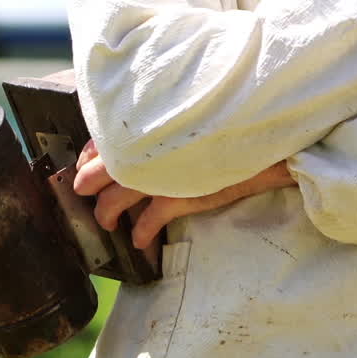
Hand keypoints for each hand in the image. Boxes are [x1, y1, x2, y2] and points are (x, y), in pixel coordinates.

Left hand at [73, 140, 294, 248]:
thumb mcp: (192, 117)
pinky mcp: (186, 192)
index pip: (109, 133)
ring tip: (107, 222)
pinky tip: (140, 239)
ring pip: (120, 194)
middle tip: (82, 191)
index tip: (85, 162)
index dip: (91, 151)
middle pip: (106, 164)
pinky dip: (142, 231)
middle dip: (89, 181)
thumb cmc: (235, 124)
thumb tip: (140, 136)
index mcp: (156, 119)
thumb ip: (166, 122)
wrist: (275, 139)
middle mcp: (157, 142)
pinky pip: (152, 217)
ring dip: (108, 211)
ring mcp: (169, 168)